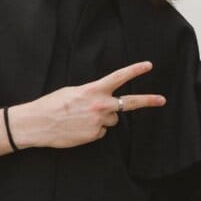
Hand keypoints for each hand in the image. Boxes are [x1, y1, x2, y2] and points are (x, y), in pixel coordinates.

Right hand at [9, 61, 164, 149]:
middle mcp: (100, 105)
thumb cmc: (52, 104)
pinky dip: (93, 130)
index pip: (119, 77)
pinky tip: (78, 128)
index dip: (135, 70)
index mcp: (94, 90)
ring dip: (103, 118)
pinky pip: (101, 131)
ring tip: (82, 118)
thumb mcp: (73, 91)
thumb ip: (92, 93)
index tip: (148, 66)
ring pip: (111, 119)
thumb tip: (103, 101)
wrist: (38, 123)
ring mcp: (99, 121)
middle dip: (147, 100)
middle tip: (162, 100)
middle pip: (128, 103)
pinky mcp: (95, 135)